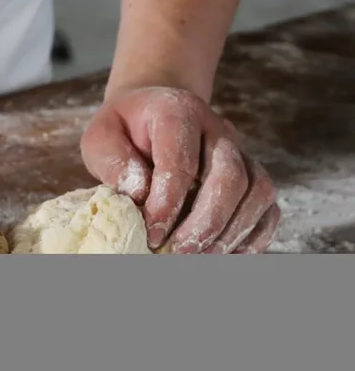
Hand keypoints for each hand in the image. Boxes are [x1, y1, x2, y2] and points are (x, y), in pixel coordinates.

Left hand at [80, 87, 279, 253]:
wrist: (151, 114)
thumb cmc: (124, 132)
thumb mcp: (101, 138)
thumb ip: (114, 162)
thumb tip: (138, 195)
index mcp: (177, 113)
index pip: (181, 161)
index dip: (168, 203)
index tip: (152, 233)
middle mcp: (217, 130)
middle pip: (230, 177)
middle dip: (206, 222)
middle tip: (179, 252)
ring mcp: (240, 152)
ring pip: (258, 191)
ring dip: (232, 231)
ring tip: (200, 257)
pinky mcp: (251, 175)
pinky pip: (268, 206)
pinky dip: (254, 234)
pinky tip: (225, 253)